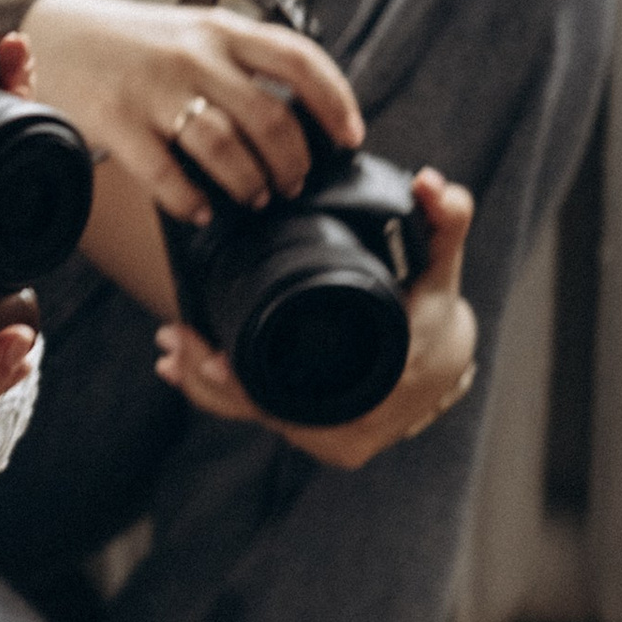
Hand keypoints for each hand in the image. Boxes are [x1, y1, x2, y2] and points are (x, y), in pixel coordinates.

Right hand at [21, 0, 362, 224]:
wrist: (59, 34)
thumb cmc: (137, 45)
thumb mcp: (196, 32)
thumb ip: (241, 62)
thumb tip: (302, 117)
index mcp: (221, 30)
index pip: (298, 60)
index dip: (335, 102)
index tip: (349, 139)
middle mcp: (193, 56)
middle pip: (268, 116)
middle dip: (292, 162)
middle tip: (293, 184)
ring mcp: (154, 89)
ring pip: (223, 146)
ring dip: (249, 182)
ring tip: (254, 199)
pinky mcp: (116, 121)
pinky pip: (165, 173)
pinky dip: (190, 200)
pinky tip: (201, 211)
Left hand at [154, 167, 477, 468]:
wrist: (449, 359)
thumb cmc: (435, 311)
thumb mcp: (441, 267)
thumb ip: (443, 221)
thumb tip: (429, 183)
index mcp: (378, 389)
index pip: (291, 394)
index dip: (238, 380)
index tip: (201, 347)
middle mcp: (355, 426)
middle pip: (262, 408)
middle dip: (207, 376)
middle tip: (173, 340)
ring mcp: (336, 437)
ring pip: (258, 417)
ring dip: (209, 388)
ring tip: (172, 352)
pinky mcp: (321, 438)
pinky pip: (264, 422)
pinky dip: (226, 399)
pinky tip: (189, 375)